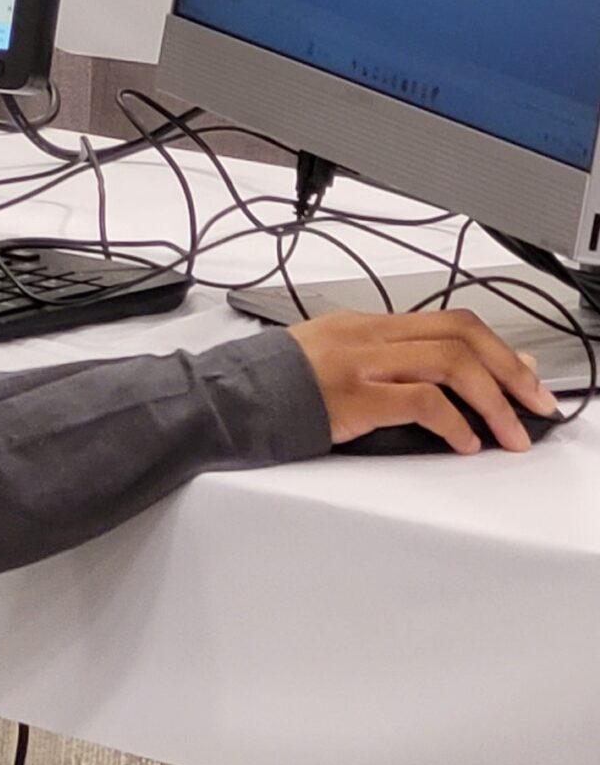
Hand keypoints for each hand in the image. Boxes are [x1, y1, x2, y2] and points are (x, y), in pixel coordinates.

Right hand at [291, 309, 561, 452]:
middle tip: (536, 404)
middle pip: (462, 335)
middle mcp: (369, 336)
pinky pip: (422, 401)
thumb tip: (447, 383)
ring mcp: (362, 363)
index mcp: (366, 325)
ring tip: (511, 433)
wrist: (228, 398)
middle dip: (511, 372)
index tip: (525, 378)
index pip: (451, 321)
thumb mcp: (334, 361)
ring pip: (452, 363)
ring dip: (495, 401)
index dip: (499, 349)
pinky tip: (464, 443)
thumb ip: (387, 365)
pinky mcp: (354, 396)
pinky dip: (455, 423)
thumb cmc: (276, 388)